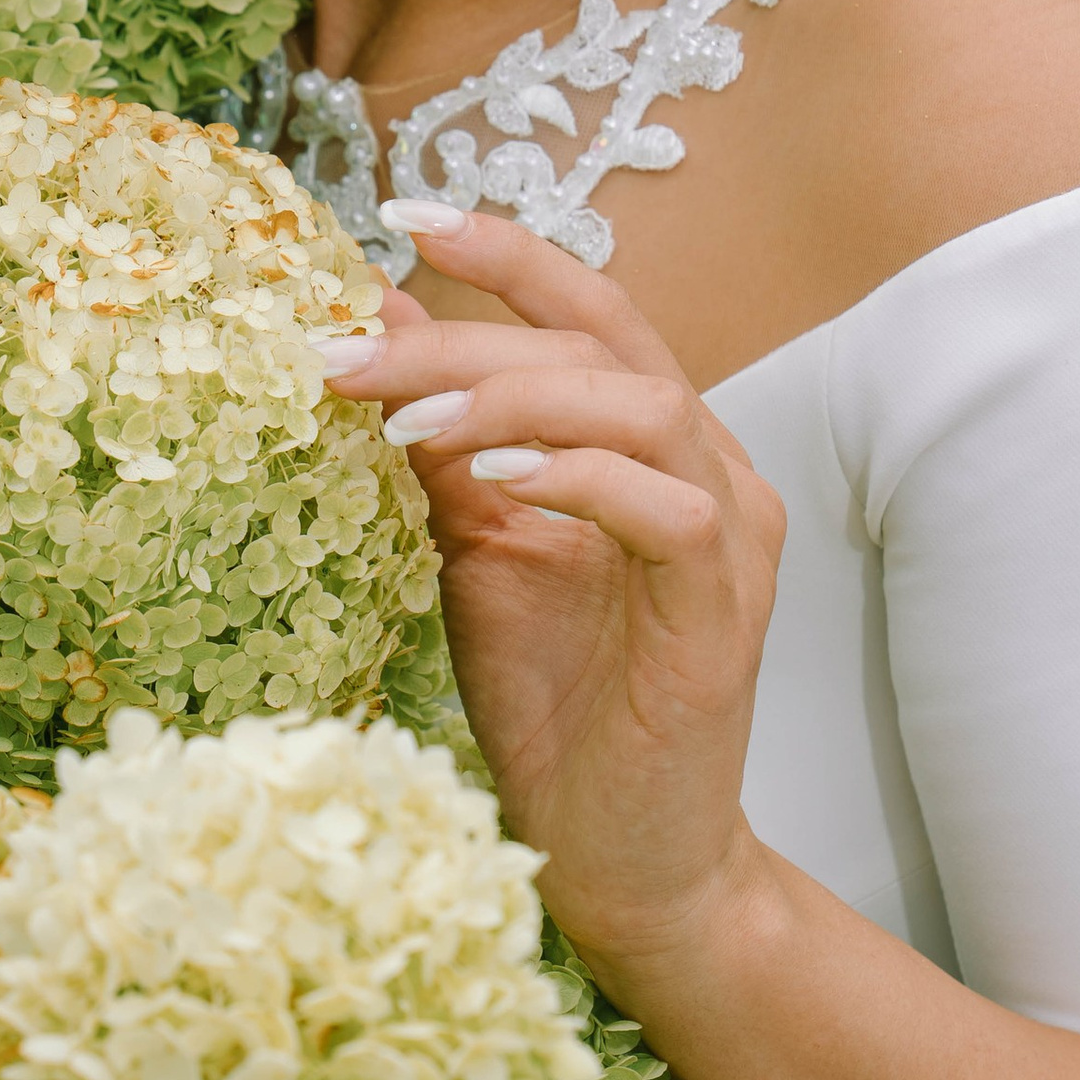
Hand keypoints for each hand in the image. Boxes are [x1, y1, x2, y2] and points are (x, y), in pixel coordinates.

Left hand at [325, 205, 786, 980]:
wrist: (625, 861)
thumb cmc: (556, 707)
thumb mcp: (475, 552)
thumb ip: (442, 444)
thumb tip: (369, 329)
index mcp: (656, 444)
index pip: (594, 312)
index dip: (509, 256)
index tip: (402, 219)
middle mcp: (710, 468)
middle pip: (604, 344)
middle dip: (469, 331)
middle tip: (350, 357)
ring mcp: (729, 539)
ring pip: (644, 406)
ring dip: (515, 395)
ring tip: (411, 424)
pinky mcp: (722, 615)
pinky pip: (668, 509)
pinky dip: (580, 476)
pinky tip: (497, 480)